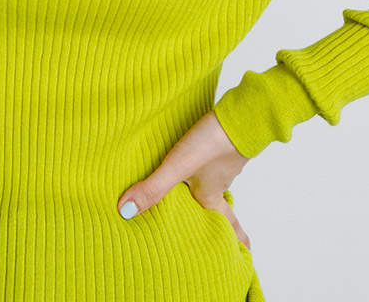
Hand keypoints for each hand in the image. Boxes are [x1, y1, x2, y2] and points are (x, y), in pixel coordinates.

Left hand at [116, 110, 253, 249]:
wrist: (240, 115)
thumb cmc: (212, 145)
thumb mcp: (178, 167)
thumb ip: (154, 188)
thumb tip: (126, 212)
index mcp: (210, 196)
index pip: (226, 226)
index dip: (234, 241)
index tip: (242, 254)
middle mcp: (220, 183)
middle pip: (224, 206)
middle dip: (225, 219)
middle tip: (227, 229)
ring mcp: (226, 162)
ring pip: (220, 182)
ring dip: (213, 189)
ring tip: (203, 191)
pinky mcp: (226, 143)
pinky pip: (219, 159)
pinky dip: (212, 164)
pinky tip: (203, 155)